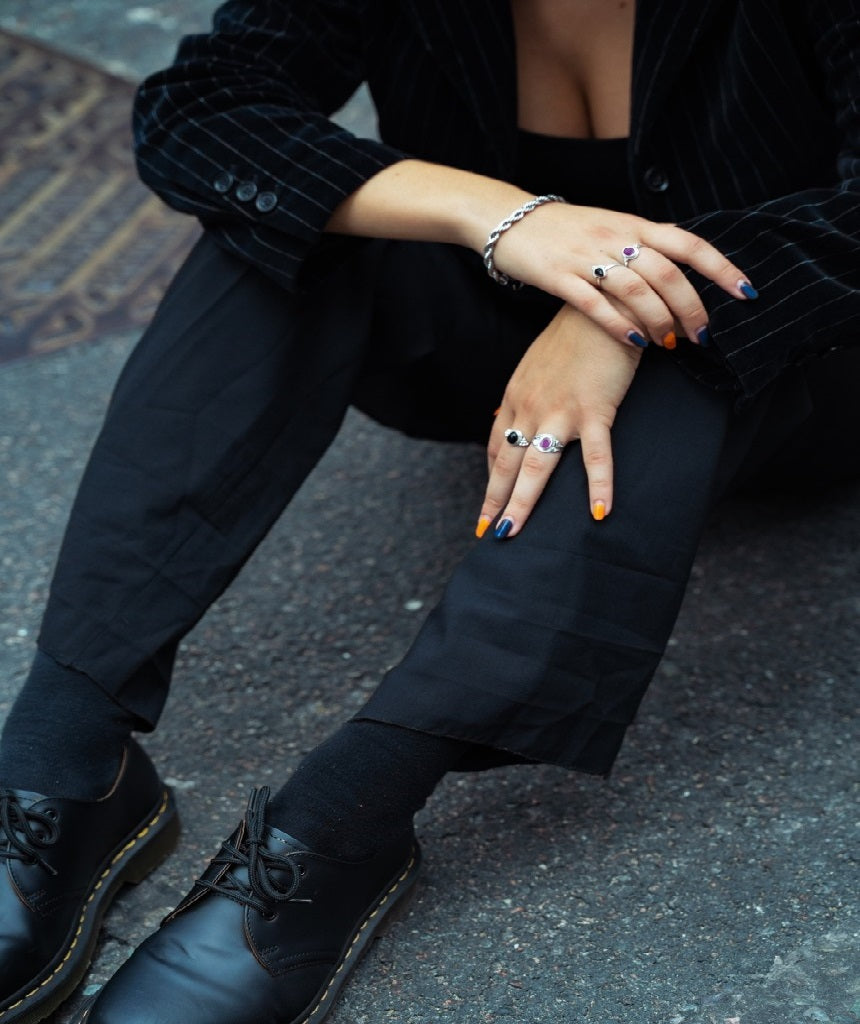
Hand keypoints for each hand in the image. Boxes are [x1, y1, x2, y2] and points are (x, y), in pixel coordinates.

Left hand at [477, 305, 641, 538]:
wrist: (604, 298)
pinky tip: (600, 514)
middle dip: (495, 500)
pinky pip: (596, 456)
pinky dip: (599, 486)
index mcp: (517, 395)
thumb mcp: (540, 363)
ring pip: (536, 467)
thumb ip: (529, 393)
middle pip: (507, 463)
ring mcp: (560, 410)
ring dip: (522, 503)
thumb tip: (513, 418)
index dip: (493, 476)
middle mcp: (530, 406)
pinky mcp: (594, 409)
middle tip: (487, 533)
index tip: (490, 501)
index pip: (497, 444)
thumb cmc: (576, 333)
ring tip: (512, 533)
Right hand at [489, 201, 755, 349]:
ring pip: (636, 289)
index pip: (687, 244)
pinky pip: (596, 304)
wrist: (509, 219)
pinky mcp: (559, 276)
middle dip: (691, 306)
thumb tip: (679, 274)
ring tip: (670, 343)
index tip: (745, 292)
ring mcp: (586, 256)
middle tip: (702, 334)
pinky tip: (637, 341)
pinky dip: (621, 325)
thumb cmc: (564, 230)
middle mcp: (614, 236)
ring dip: (659, 319)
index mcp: (632, 224)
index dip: (720, 268)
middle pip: (666, 271)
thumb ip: (641, 247)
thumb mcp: (609, 227)